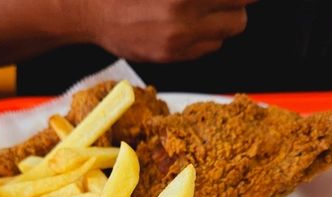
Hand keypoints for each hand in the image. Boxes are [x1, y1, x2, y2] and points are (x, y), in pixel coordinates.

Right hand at [82, 0, 253, 61]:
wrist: (92, 10)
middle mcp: (184, 17)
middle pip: (240, 17)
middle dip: (236, 4)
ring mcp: (178, 41)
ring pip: (226, 35)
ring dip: (223, 21)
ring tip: (204, 9)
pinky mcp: (171, 56)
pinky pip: (207, 48)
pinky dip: (205, 36)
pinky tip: (188, 23)